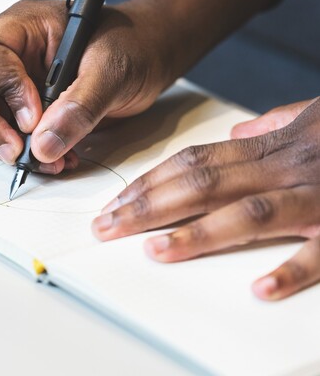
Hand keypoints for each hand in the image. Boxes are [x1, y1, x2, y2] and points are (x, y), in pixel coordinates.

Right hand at [0, 0, 168, 173]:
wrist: (148, 59)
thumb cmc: (133, 46)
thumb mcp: (113, 70)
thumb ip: (80, 106)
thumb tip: (44, 145)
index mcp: (25, 26)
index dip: (2, 88)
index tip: (33, 119)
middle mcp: (10, 52)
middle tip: (17, 153)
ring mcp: (13, 82)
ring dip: (5, 146)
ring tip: (48, 162)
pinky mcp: (23, 109)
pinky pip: (4, 133)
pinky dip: (23, 154)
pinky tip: (53, 160)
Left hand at [92, 97, 319, 300]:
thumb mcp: (312, 116)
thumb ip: (270, 127)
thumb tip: (234, 138)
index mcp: (272, 147)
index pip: (194, 162)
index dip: (150, 181)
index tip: (115, 201)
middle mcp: (287, 167)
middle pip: (202, 184)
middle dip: (149, 206)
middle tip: (107, 227)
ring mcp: (319, 196)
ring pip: (247, 213)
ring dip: (197, 233)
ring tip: (155, 250)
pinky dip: (292, 269)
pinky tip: (258, 289)